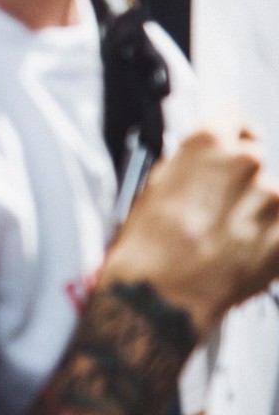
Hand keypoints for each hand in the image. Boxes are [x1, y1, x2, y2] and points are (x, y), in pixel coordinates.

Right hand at [101, 118, 278, 334]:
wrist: (163, 296)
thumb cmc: (149, 245)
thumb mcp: (153, 185)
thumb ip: (189, 165)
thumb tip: (204, 164)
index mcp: (209, 143)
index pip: (234, 118)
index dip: (229, 133)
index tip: (229, 143)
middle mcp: (247, 165)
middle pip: (253, 158)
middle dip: (238, 177)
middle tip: (214, 203)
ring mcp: (273, 202)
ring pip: (270, 195)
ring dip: (254, 209)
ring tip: (224, 234)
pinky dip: (267, 234)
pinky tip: (240, 249)